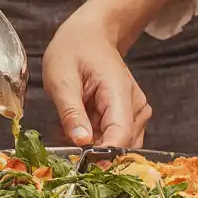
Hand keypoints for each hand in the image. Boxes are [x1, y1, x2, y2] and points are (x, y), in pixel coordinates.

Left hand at [42, 2, 151, 146]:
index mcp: (119, 92)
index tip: (80, 163)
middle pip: (123, 146)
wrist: (90, 34)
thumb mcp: (62, 79)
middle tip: (68, 143)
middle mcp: (135, 105)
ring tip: (74, 127)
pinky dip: (98, 139)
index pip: (121, 135)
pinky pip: (116, 139)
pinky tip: (82, 126)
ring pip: (120, 146)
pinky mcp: (130, 117)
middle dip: (96, 153)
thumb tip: (82, 141)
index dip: (102, 155)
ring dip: (96, 146)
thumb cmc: (74, 50)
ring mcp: (136, 112)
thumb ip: (71, 112)